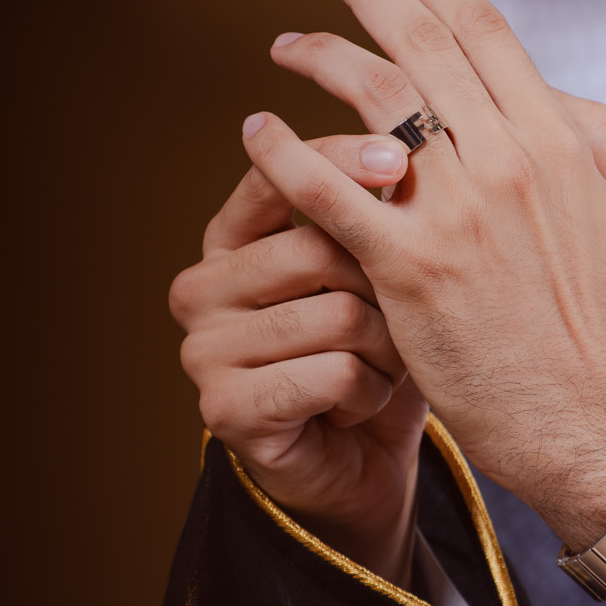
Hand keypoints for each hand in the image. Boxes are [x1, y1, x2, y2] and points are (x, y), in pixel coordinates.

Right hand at [170, 135, 427, 581]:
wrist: (365, 461)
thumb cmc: (375, 353)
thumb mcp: (379, 273)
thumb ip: (373, 215)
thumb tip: (404, 144)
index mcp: (229, 239)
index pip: (274, 176)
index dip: (338, 159)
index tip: (400, 156)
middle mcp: (201, 287)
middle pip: (318, 247)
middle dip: (385, 286)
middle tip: (402, 321)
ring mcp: (202, 350)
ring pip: (337, 315)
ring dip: (387, 350)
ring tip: (382, 368)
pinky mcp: (224, 409)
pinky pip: (332, 375)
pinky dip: (371, 393)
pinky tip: (361, 406)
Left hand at [240, 0, 605, 552]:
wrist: (587, 424)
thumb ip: (599, 140)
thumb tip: (549, 90)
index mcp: (561, 142)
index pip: (483, 30)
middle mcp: (508, 162)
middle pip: (421, 42)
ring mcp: (456, 214)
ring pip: (372, 100)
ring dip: (318, 56)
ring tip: (283, 45)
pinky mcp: (407, 270)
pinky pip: (328, 191)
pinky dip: (283, 151)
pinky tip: (256, 131)